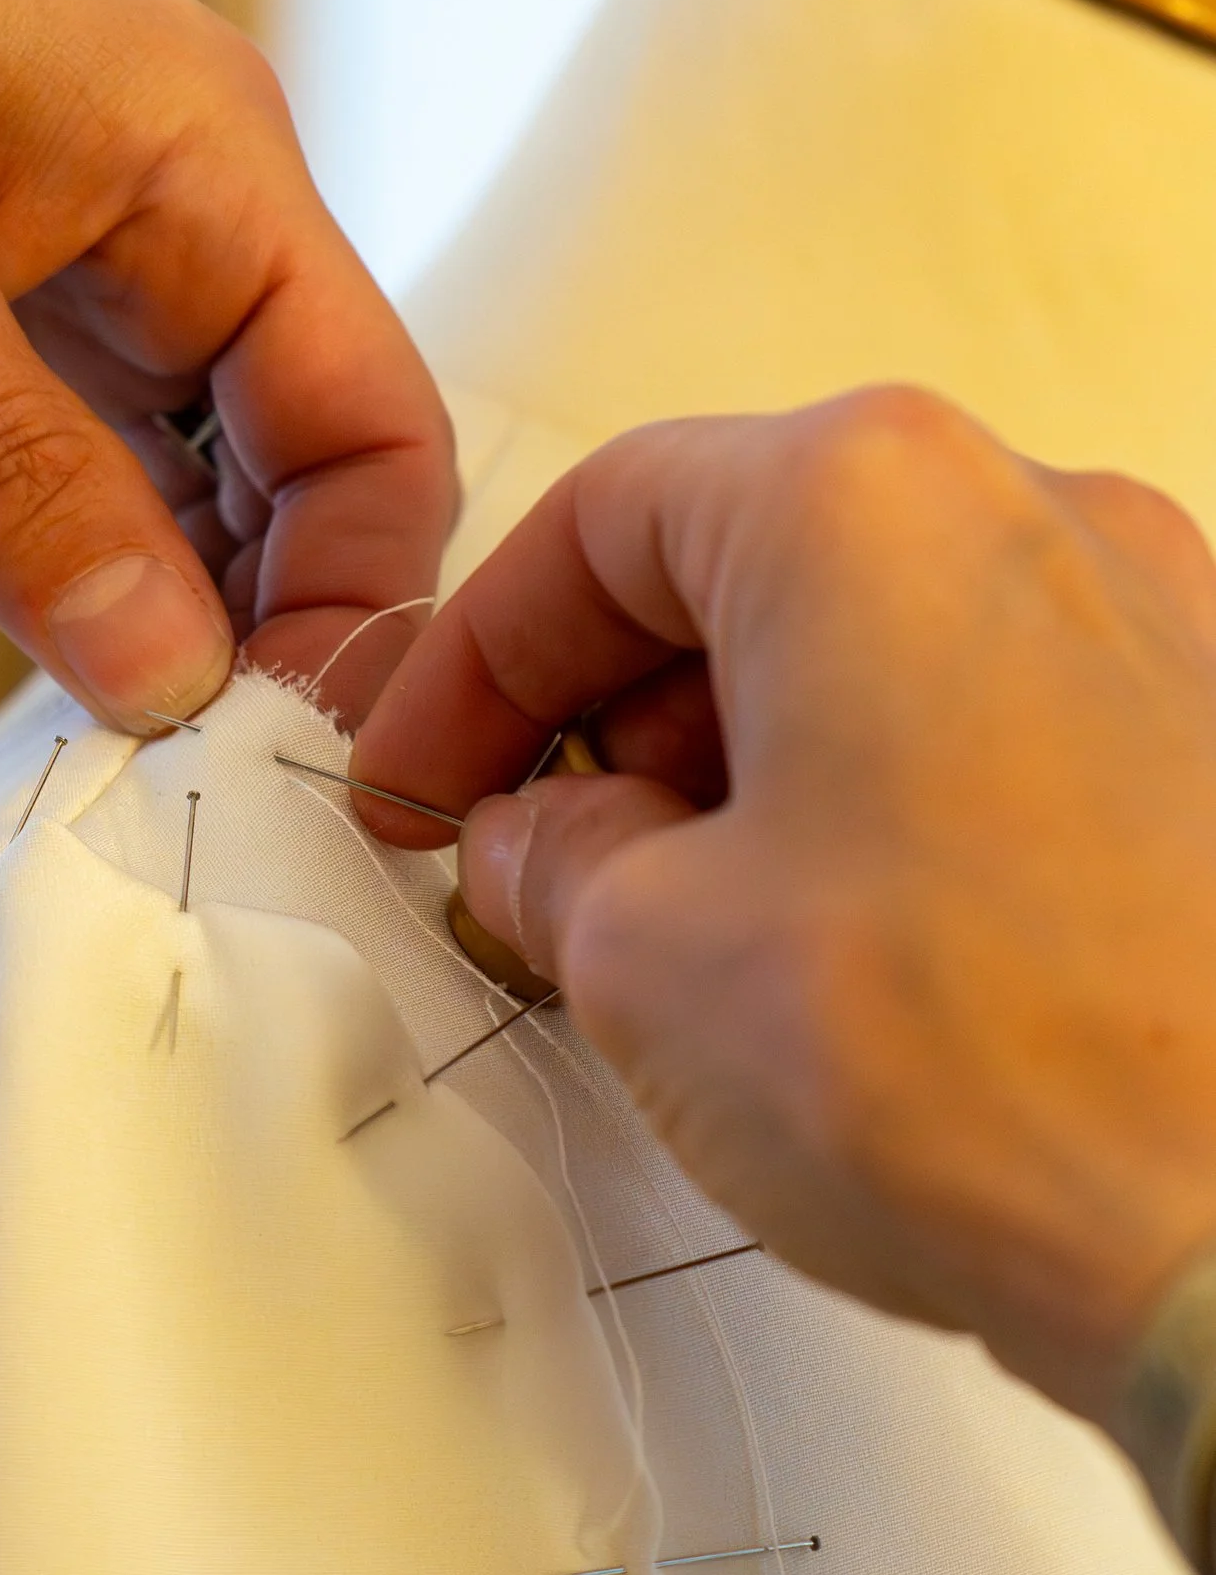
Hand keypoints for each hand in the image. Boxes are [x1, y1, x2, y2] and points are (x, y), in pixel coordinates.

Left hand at [0, 0, 454, 731]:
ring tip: (114, 795)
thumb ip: (12, 474)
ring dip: (154, 632)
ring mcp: (33, 272)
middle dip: (263, 634)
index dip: (354, 599)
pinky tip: (30, 702)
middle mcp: (150, 210)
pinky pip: (43, 487)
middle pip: (293, 471)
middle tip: (186, 813)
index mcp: (197, 147)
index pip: (370, 418)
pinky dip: (53, 592)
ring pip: (169, 494)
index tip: (276, 764)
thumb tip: (168, 676)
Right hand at [350, 390, 1215, 1424]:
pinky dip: (898, 805)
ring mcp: (1165, 624)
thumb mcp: (647, 960)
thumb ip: (554, 863)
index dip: (474, 665)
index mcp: (868, 501)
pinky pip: (1011, 728)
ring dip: (761, 765)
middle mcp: (1039, 514)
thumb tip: (544, 845)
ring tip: (698, 936)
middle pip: (756, 563)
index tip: (432, 776)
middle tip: (545, 861)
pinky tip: (852, 955)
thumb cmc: (997, 1073)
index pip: (601, 525)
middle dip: (619, 717)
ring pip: (888, 646)